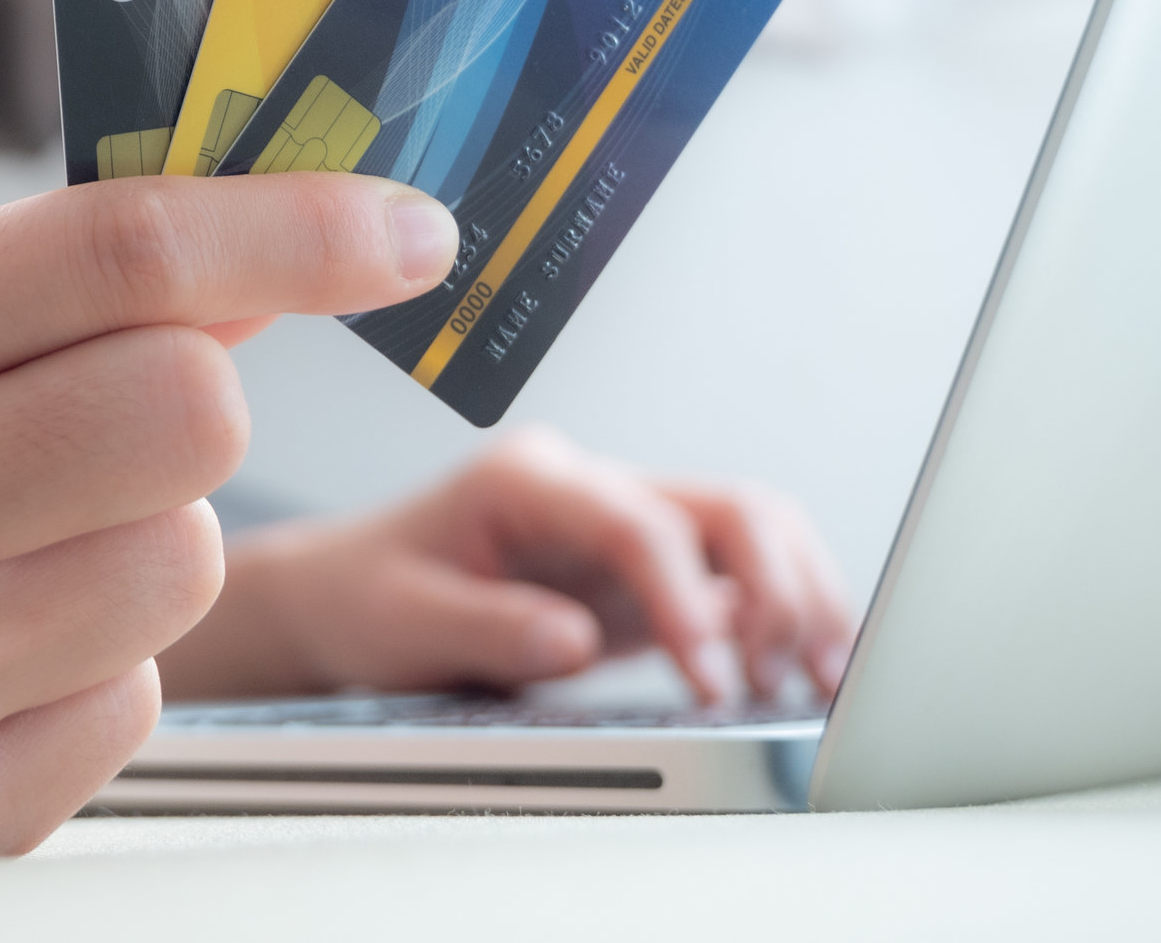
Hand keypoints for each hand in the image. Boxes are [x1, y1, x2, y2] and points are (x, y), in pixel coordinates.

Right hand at [0, 172, 459, 865]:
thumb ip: (24, 284)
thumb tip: (270, 256)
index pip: (111, 255)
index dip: (294, 226)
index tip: (402, 229)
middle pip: (188, 413)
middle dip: (182, 394)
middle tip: (93, 410)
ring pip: (183, 567)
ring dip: (130, 539)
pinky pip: (136, 704)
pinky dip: (81, 664)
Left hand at [168, 427, 852, 705]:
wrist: (345, 596)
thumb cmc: (365, 596)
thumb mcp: (401, 618)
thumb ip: (486, 625)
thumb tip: (575, 637)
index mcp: (527, 478)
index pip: (637, 522)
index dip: (686, 598)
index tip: (711, 676)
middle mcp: (589, 488)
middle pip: (726, 506)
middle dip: (777, 586)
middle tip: (783, 679)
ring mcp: (625, 526)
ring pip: (752, 532)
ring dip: (799, 598)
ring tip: (815, 682)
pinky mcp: (645, 575)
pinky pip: (738, 579)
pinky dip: (783, 619)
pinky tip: (801, 674)